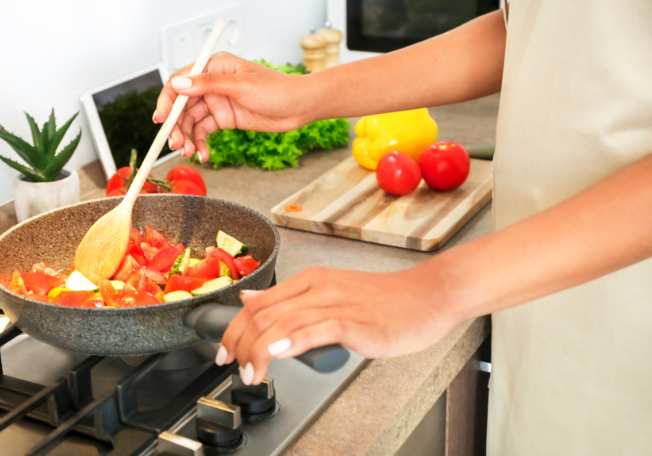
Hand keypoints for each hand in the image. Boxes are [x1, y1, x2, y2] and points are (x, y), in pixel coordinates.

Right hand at [154, 52, 310, 161]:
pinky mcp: (224, 118)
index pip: (181, 81)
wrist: (299, 107)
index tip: (161, 118)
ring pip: (191, 120)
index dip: (167, 100)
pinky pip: (205, 131)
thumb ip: (209, 84)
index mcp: (214, 66)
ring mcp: (218, 101)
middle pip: (182, 105)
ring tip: (189, 153)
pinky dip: (201, 143)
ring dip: (187, 137)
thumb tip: (180, 84)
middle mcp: (212, 83)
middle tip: (175, 144)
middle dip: (176, 125)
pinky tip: (203, 154)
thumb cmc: (277, 89)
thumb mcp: (241, 85)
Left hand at [217, 266, 458, 384]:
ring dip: (259, 350)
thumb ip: (291, 298)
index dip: (234, 328)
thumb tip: (251, 299)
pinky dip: (292, 340)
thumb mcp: (330, 291)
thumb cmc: (384, 301)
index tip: (224, 350)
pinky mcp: (356, 321)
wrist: (428, 296)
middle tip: (233, 367)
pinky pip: (317, 328)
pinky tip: (277, 353)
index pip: (258, 302)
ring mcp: (338, 303)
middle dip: (240, 343)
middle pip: (263, 312)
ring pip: (284, 322)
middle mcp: (319, 287)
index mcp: (311, 279)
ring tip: (251, 373)